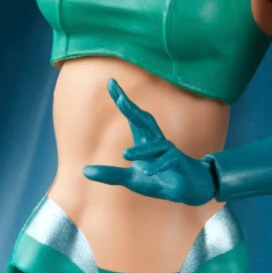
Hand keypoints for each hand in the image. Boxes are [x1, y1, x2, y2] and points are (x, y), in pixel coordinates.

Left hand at [83, 80, 217, 205]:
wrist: (186, 190)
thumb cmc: (159, 180)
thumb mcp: (131, 179)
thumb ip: (110, 174)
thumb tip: (85, 170)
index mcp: (145, 142)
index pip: (132, 118)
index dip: (122, 100)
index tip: (111, 82)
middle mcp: (157, 142)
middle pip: (145, 121)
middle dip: (133, 109)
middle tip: (120, 98)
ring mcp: (169, 152)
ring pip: (156, 145)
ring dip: (141, 151)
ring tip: (124, 155)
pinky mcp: (179, 164)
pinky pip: (168, 161)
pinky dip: (158, 166)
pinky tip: (148, 172)